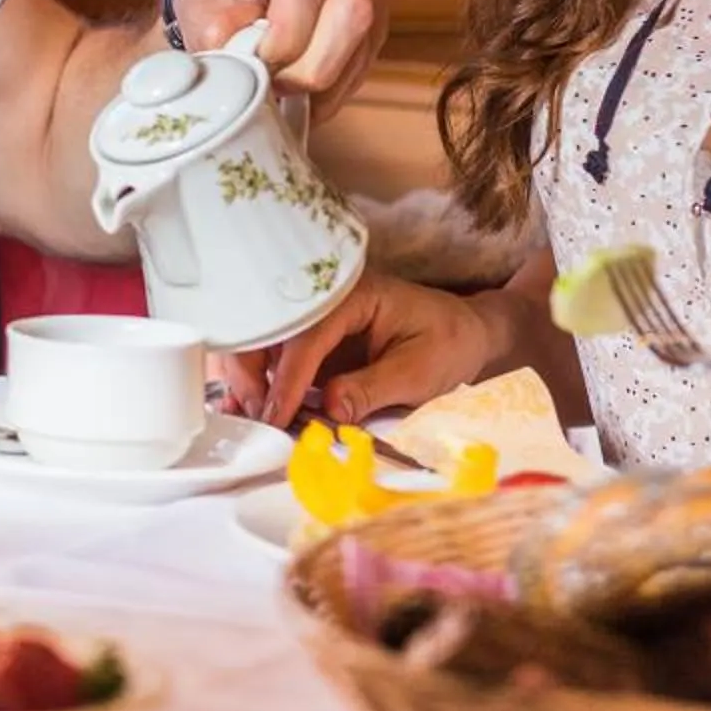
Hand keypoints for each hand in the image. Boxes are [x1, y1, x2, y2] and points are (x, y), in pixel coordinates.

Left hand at [164, 0, 386, 117]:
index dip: (287, 37)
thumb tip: (249, 55)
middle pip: (350, 6)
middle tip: (281, 88)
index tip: (263, 64)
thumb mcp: (199, 13)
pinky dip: (342, 82)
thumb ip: (220, 33)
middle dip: (316, 65)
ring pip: (366, 31)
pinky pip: (371, 48)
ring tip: (293, 95)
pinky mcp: (373, 1)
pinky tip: (313, 94)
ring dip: (331, 78)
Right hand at [213, 271, 503, 427]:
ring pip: (262, 342)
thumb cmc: (447, 344)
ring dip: (248, 378)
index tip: (276, 414)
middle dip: (252, 372)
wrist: (463, 335)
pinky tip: (249, 407)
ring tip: (247, 415)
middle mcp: (324, 301)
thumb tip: (331, 410)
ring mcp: (314, 322)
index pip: (307, 333)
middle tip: (256, 417)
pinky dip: (259, 383)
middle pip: (270, 330)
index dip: (288, 377)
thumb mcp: (419, 371)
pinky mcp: (311, 345)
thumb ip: (373, 389)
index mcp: (353, 294)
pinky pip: (275, 360)